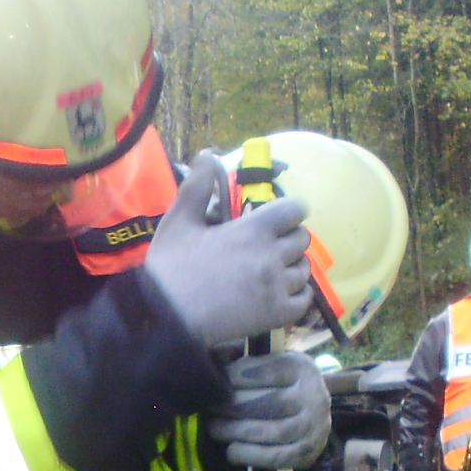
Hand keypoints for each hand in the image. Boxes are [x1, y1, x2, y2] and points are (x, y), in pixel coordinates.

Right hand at [144, 153, 313, 346]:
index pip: (296, 209)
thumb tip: (207, 153)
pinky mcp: (276, 314)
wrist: (166, 317)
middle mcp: (272, 255)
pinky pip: (304, 301)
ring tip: (272, 273)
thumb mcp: (179, 221)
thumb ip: (197, 186)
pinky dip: (296, 296)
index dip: (289, 212)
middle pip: (302, 239)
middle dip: (289, 240)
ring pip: (304, 270)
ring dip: (292, 268)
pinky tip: (278, 295)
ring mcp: (277, 286)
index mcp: (253, 229)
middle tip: (269, 248)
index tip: (276, 220)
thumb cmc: (171, 267)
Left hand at [206, 350, 330, 469]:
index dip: (230, 378)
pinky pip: (275, 457)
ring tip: (215, 428)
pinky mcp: (308, 452)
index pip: (258, 372)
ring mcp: (314, 425)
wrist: (313, 412)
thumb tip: (212, 360)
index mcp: (299, 367)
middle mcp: (313, 394)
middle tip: (208, 409)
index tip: (212, 383)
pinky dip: (250, 455)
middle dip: (229, 407)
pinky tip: (231, 451)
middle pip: (264, 402)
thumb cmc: (279, 385)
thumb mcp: (268, 364)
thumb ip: (242, 361)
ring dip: (235, 432)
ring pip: (269, 431)